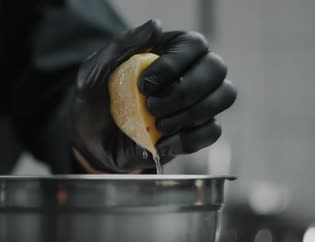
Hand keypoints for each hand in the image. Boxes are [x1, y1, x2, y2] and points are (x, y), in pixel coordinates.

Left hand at [71, 20, 236, 172]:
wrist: (91, 139)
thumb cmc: (95, 99)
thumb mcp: (95, 70)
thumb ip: (122, 45)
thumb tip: (156, 25)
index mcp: (170, 50)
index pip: (194, 45)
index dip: (175, 64)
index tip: (143, 85)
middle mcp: (190, 71)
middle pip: (216, 69)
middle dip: (185, 90)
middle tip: (151, 106)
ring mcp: (196, 101)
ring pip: (223, 96)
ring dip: (190, 114)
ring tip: (157, 125)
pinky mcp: (195, 131)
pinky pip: (212, 131)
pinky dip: (188, 139)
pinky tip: (162, 143)